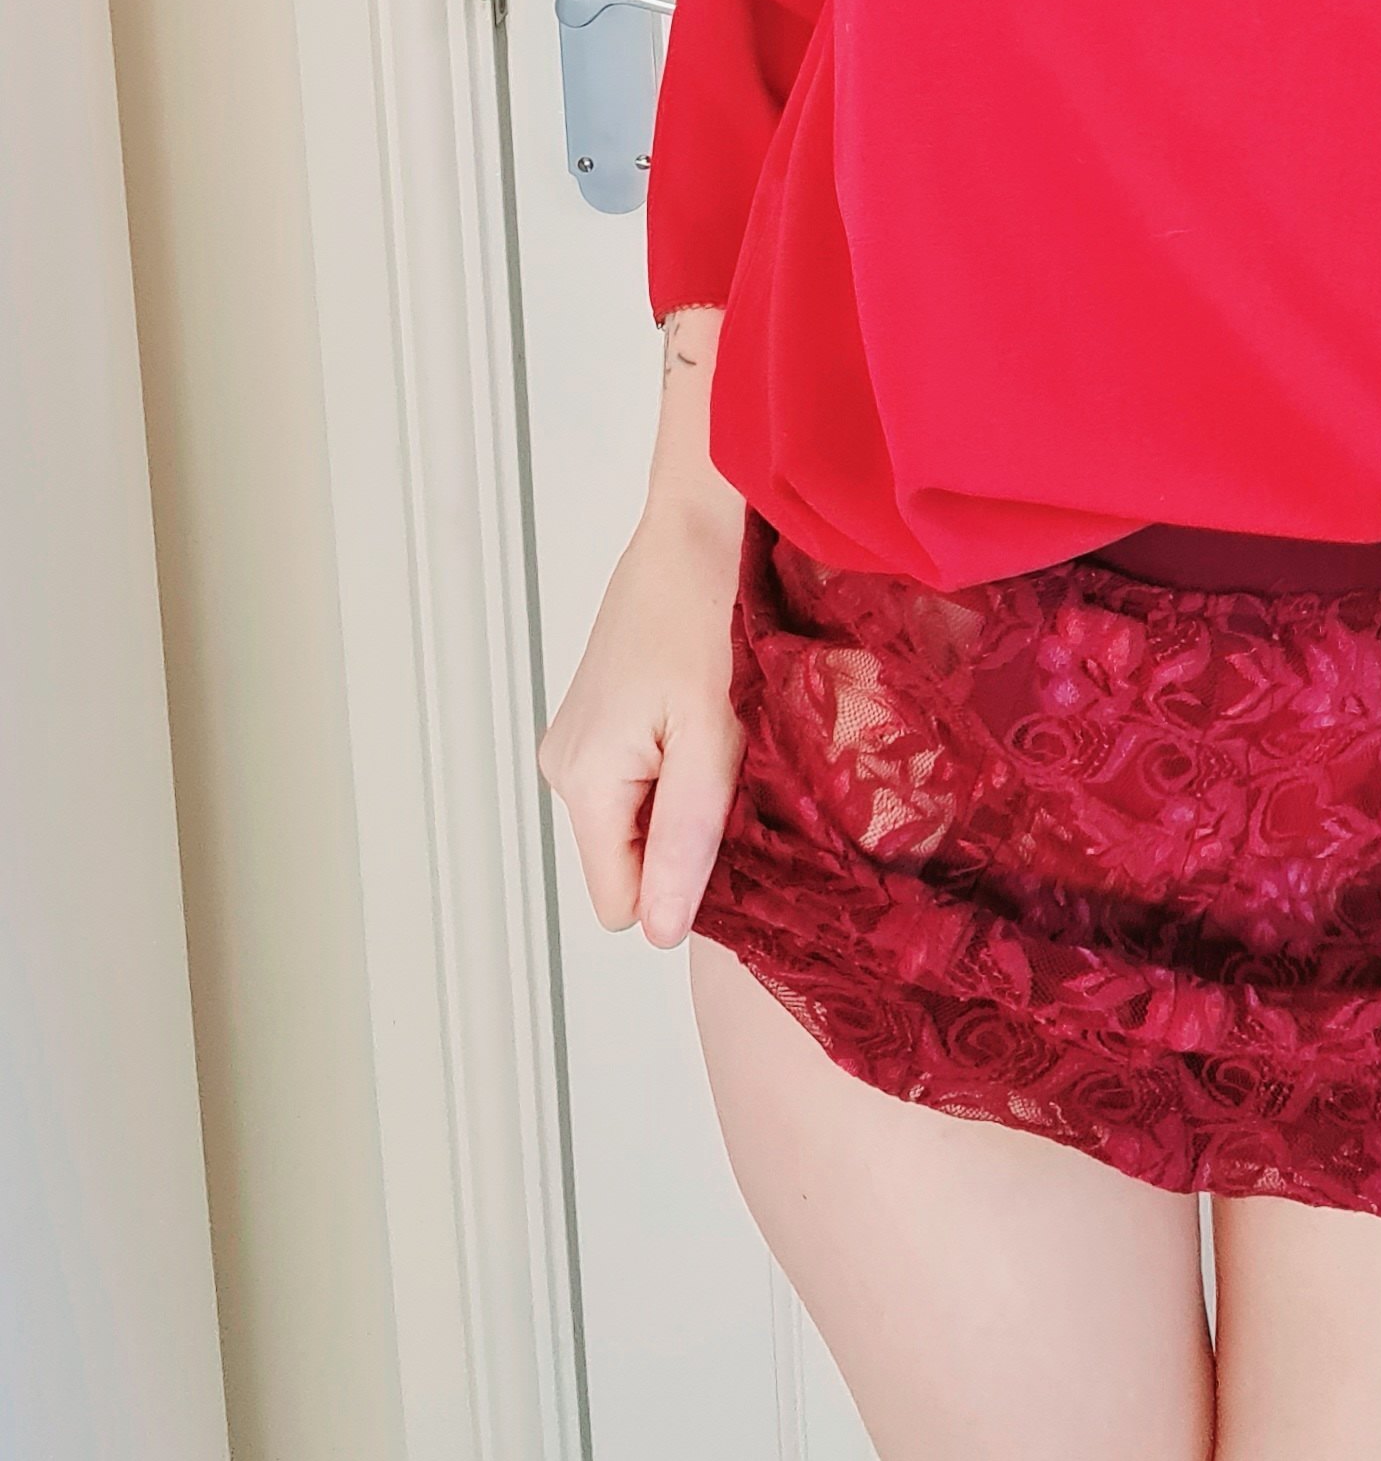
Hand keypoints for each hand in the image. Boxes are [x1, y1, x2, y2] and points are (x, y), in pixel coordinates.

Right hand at [536, 398, 745, 949]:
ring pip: (639, 819)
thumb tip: (662, 934)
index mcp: (585, 780)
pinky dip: (679, 762)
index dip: (680, 883)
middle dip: (686, 837)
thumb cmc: (706, 612)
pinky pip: (641, 778)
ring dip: (688, 795)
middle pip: (629, 861)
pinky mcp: (602, 717)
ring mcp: (579, 740)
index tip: (731, 828)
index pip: (620, 901)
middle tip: (735, 768)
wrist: (697, 526)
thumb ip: (687, 835)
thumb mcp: (712, 734)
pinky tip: (708, 714)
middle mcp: (565, 767)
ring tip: (723, 733)